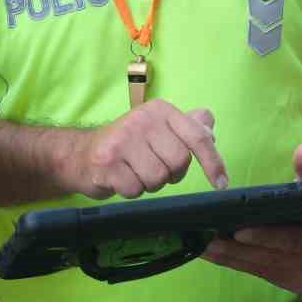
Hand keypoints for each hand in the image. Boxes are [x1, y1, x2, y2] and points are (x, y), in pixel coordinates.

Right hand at [59, 101, 226, 200]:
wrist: (80, 154)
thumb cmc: (126, 144)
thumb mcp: (157, 129)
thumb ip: (186, 127)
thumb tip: (208, 121)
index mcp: (160, 110)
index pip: (196, 137)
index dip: (213, 162)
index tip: (221, 183)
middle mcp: (142, 119)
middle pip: (178, 162)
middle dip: (169, 174)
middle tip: (152, 166)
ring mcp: (122, 139)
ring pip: (158, 179)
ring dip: (149, 184)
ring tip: (134, 171)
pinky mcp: (106, 161)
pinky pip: (136, 189)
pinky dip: (131, 191)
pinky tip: (120, 178)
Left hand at [200, 144, 301, 294]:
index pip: (291, 239)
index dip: (265, 236)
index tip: (239, 231)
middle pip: (268, 256)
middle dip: (235, 248)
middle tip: (206, 236)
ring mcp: (299, 279)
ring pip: (257, 267)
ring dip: (228, 256)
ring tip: (201, 243)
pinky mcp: (286, 284)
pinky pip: (255, 272)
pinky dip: (234, 262)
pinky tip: (212, 252)